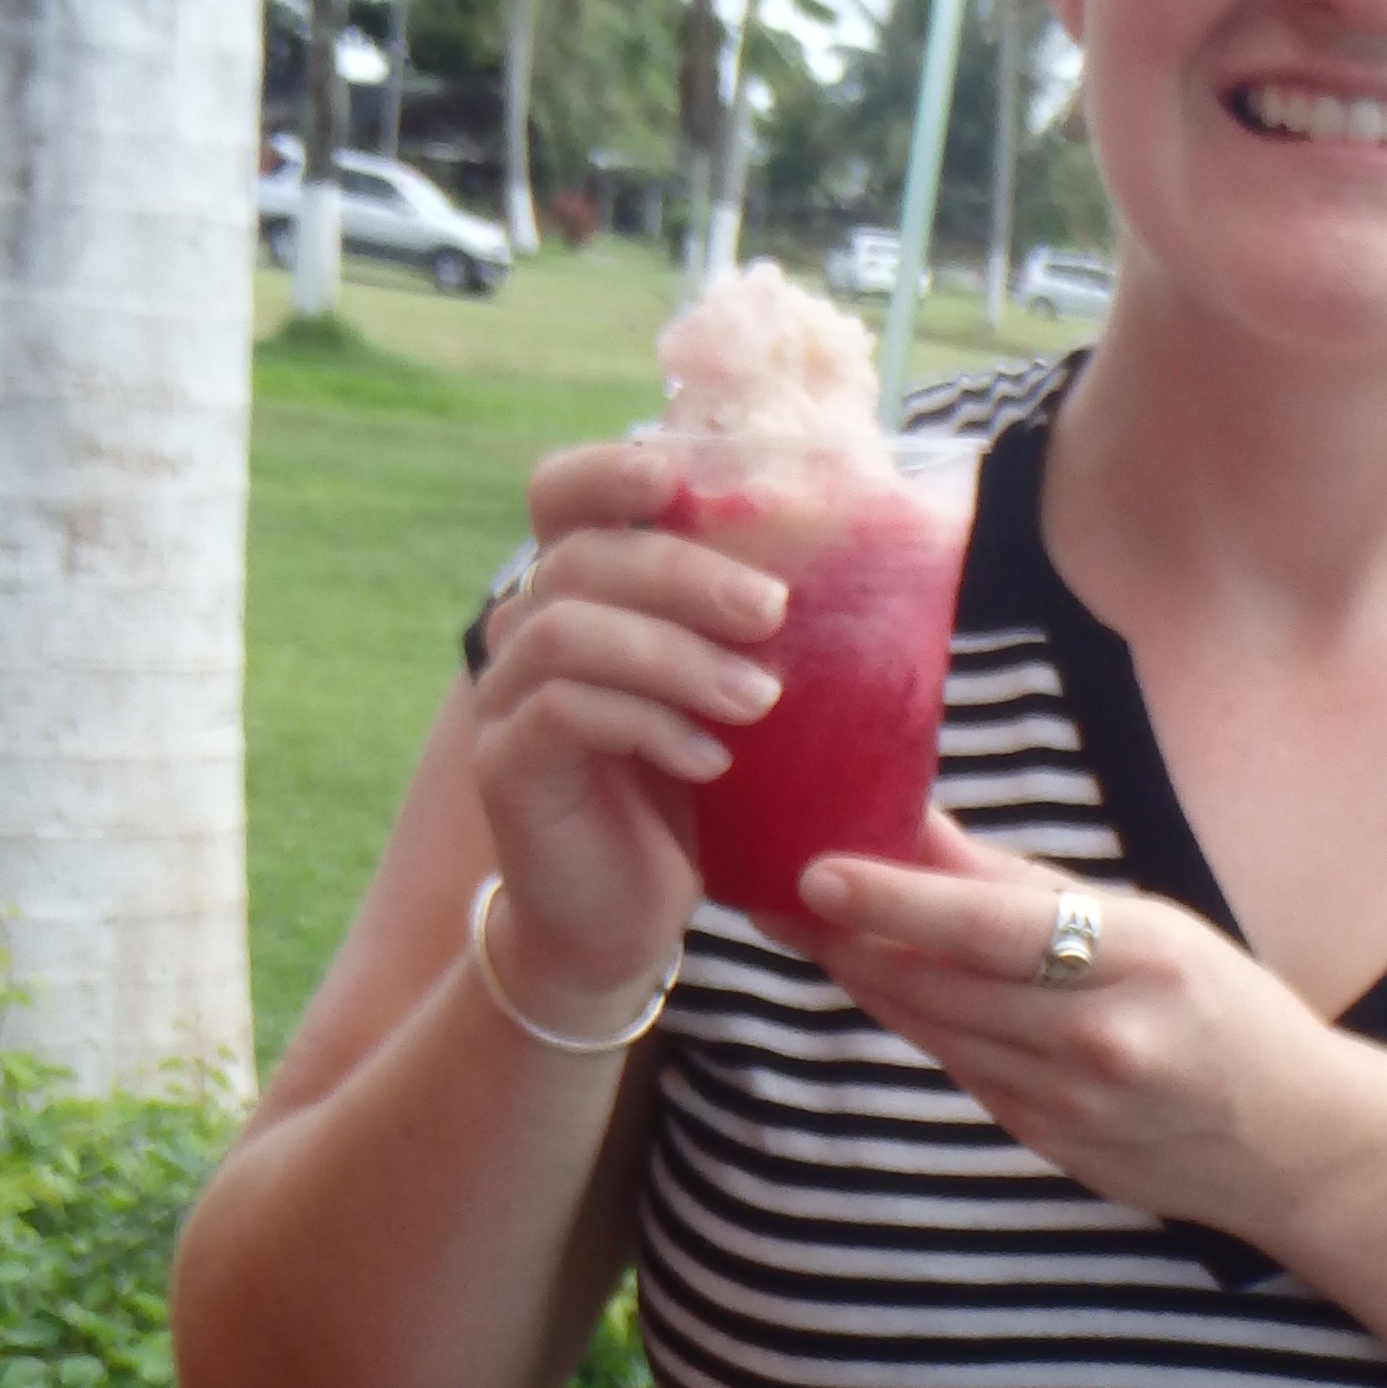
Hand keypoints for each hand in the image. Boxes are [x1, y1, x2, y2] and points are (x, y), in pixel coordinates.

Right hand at [465, 432, 787, 1028]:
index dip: (606, 471)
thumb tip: (880, 561)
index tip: (675, 475)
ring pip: (568, 631)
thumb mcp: (731, 697)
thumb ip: (758, 630)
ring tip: (757, 700)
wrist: (622, 915)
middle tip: (773, 611)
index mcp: (579, 591)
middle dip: (685, 574)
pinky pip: (563, 713)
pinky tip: (710, 760)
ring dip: (674, 656)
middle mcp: (526, 628)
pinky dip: (646, 724)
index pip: (561, 494)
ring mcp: (506, 696)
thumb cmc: (689, 794)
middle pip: (583, 559)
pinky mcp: (506, 765)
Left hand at [792, 817, 1362, 1239]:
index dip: (892, 901)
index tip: (815, 873)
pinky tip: (886, 986)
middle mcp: (1100, 1037)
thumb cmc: (1230, 1013)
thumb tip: (925, 827)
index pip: (988, 927)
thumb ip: (1031, 886)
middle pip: (939, 984)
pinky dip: (921, 1025)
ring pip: (935, 1031)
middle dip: (848, 938)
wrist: (1296, 1144)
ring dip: (868, 978)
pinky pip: (963, 1073)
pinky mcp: (1051, 1144)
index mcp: (1140, 959)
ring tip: (809, 928)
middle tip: (772, 892)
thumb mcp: (1155, 925)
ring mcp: (1071, 1104)